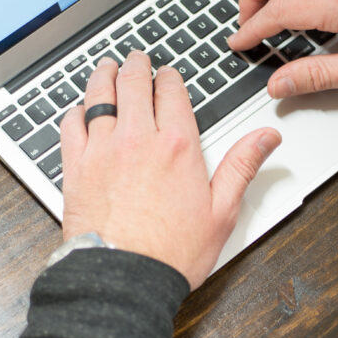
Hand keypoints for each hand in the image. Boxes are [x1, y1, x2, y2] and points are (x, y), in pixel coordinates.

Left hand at [59, 51, 280, 289]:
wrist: (124, 278)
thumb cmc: (172, 253)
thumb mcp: (222, 211)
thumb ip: (242, 166)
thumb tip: (267, 137)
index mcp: (178, 146)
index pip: (172, 92)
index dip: (169, 77)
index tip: (168, 75)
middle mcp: (138, 139)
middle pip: (134, 84)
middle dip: (136, 66)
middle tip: (136, 59)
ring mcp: (102, 150)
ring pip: (99, 96)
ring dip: (104, 76)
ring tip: (107, 68)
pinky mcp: (76, 168)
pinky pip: (70, 125)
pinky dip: (75, 110)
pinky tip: (79, 109)